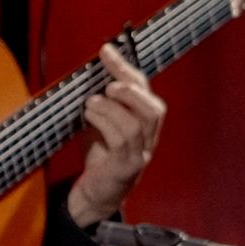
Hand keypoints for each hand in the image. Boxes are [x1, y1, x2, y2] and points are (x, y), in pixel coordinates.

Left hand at [69, 43, 165, 226]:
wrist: (95, 195)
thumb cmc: (99, 156)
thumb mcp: (100, 123)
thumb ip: (102, 102)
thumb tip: (90, 71)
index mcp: (144, 122)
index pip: (144, 89)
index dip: (126, 67)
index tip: (105, 50)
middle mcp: (149, 138)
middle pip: (154, 108)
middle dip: (131, 90)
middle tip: (108, 85)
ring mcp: (141, 154)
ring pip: (138, 124)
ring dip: (113, 108)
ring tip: (92, 103)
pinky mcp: (127, 168)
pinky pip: (123, 142)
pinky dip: (105, 123)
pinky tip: (90, 116)